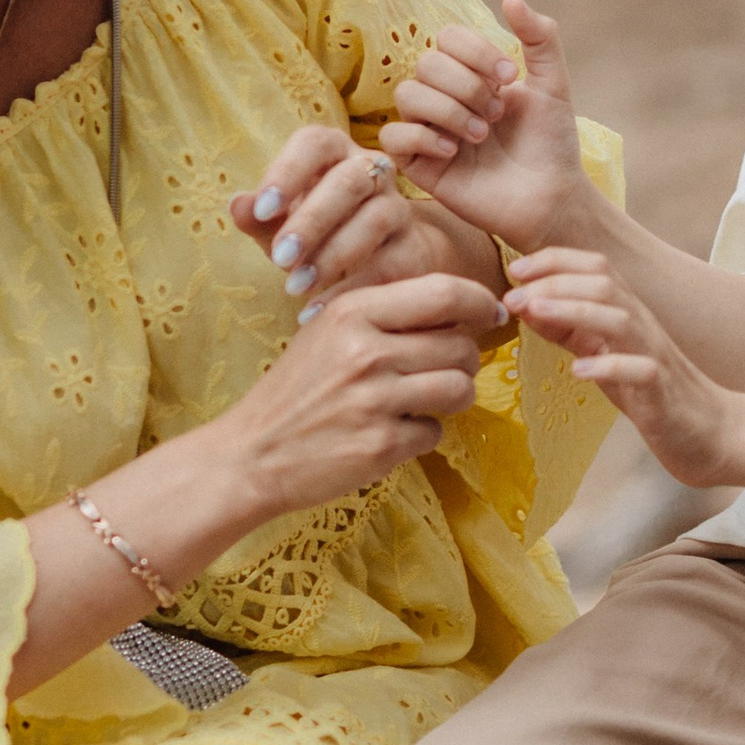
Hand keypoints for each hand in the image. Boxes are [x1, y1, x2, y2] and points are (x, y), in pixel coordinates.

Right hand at [224, 270, 499, 513]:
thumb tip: (462, 303)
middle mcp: (366, 351)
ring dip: (453, 397)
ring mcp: (375, 400)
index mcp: (352, 311)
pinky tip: (391, 431)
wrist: (253, 453)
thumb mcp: (327, 331)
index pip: (444, 291)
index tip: (491, 313)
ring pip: (460, 388)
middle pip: (460, 345)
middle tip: (442, 370)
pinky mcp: (381, 445)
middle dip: (463, 360)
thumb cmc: (296, 389)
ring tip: (422, 400)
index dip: (480, 300)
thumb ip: (385, 313)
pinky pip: (434, 432)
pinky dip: (421, 434)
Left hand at [231, 124, 474, 308]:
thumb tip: (239, 206)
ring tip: (294, 288)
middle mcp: (373, 170)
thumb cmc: (319, 234)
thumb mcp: (281, 224)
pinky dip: (351, 288)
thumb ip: (259, 216)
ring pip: (376, 218)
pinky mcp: (415, 247)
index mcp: (334, 152)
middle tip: (278, 260)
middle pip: (350, 181)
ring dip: (333, 255)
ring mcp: (400, 207)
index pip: (314, 144)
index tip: (263, 210)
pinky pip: (389, 264)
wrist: (383, 260)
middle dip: (312, 220)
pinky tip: (315, 309)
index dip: (288, 172)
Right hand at [378, 0, 593, 255]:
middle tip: (497, 113)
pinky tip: (456, 151)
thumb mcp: (553, 85)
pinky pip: (392, 137)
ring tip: (482, 134)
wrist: (552, 197)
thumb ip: (540, 39)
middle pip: (426, 64)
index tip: (511, 77)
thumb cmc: (552, 143)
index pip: (447, 38)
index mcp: (471, 74)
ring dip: (449, 110)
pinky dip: (423, 137)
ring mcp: (428, 131)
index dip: (475, 51)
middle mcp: (444, 98)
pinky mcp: (418, 165)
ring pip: (406, 96)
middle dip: (466, 85)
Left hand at [502, 246, 744, 490]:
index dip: (555, 261)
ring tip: (534, 314)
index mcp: (627, 313)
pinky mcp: (663, 392)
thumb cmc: (650, 392)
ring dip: (573, 312)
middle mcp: (642, 326)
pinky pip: (640, 371)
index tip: (516, 269)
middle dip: (555, 283)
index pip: (596, 267)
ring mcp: (654, 357)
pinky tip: (578, 371)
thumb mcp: (603, 355)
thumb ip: (571, 331)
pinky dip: (607, 367)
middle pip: (604, 285)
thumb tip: (528, 305)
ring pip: (619, 320)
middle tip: (512, 296)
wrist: (711, 432)